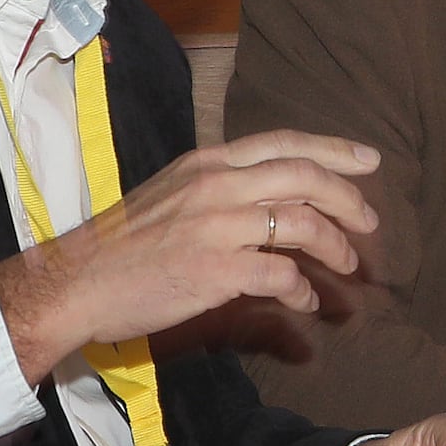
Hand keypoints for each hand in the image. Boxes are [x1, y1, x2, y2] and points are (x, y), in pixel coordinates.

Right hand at [0, 131, 380, 381]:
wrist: (75, 282)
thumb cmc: (121, 244)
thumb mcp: (170, 193)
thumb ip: (217, 188)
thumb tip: (265, 198)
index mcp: (206, 162)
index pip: (284, 143)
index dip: (333, 149)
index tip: (369, 160)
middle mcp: (216, 185)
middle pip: (304, 177)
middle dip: (348, 198)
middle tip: (370, 221)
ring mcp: (216, 226)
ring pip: (301, 223)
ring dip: (335, 246)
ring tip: (347, 264)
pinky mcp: (215, 270)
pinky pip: (281, 273)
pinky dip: (303, 289)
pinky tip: (307, 302)